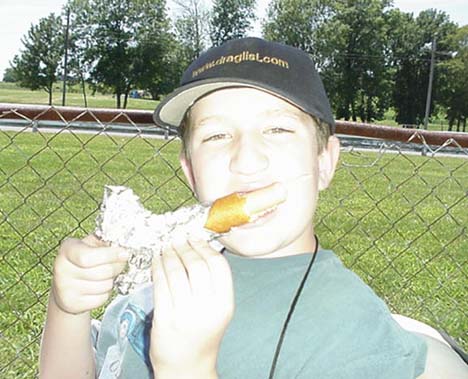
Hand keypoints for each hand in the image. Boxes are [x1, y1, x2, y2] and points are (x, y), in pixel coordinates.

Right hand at [51, 234, 128, 314]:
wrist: (65, 284)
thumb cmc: (84, 260)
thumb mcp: (92, 244)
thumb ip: (105, 242)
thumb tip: (123, 248)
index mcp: (67, 249)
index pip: (89, 257)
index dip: (111, 255)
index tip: (124, 254)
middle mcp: (62, 268)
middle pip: (103, 271)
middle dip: (117, 267)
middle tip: (120, 264)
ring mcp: (65, 288)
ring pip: (105, 285)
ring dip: (111, 280)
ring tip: (105, 276)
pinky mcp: (72, 303)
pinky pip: (101, 299)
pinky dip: (105, 293)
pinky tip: (98, 288)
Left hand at [150, 239, 233, 378]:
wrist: (187, 367)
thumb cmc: (203, 334)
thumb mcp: (218, 310)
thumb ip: (213, 284)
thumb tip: (199, 249)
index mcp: (224, 304)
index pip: (218, 265)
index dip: (204, 247)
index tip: (194, 238)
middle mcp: (207, 308)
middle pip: (196, 265)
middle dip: (184, 247)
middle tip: (177, 239)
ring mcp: (184, 313)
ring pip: (176, 272)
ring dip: (169, 255)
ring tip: (166, 248)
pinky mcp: (164, 318)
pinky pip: (160, 285)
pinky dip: (157, 268)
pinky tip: (156, 261)